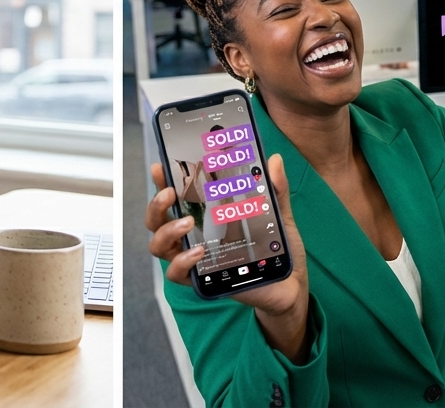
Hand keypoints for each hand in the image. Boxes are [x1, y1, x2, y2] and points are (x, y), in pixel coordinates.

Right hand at [147, 155, 310, 361]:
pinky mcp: (202, 280)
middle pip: (156, 221)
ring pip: (159, 246)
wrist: (289, 284)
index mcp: (204, 216)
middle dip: (156, 205)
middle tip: (170, 194)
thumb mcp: (277, 215)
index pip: (175, 197)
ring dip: (167, 231)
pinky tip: (199, 252)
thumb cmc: (275, 249)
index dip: (161, 182)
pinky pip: (177, 273)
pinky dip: (183, 261)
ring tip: (187, 223)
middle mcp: (193, 236)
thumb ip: (275, 189)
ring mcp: (194, 259)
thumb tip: (274, 159)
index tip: (159, 167)